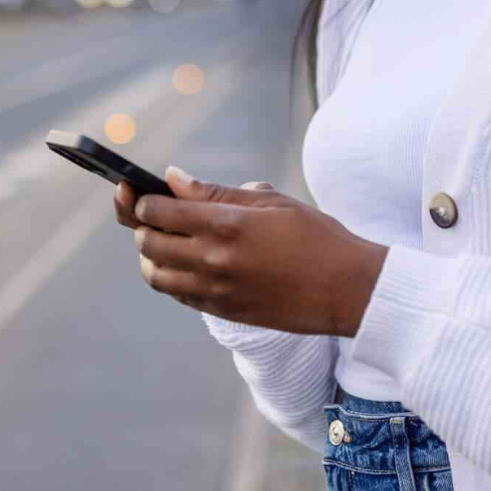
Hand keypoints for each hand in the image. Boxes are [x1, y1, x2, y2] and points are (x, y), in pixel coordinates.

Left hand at [114, 167, 388, 336]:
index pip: (158, 210)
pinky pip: (178, 295)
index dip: (143, 198)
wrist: (346, 289)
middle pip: (147, 243)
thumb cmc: (316, 237)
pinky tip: (187, 264)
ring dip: (152, 255)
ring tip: (168, 240)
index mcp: (225, 225)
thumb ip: (216, 192)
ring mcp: (215, 291)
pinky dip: (171, 277)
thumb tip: (175, 179)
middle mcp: (212, 260)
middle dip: (144, 224)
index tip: (144, 191)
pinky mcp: (222, 311)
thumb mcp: (270, 202)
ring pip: (155, 275)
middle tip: (156, 213)